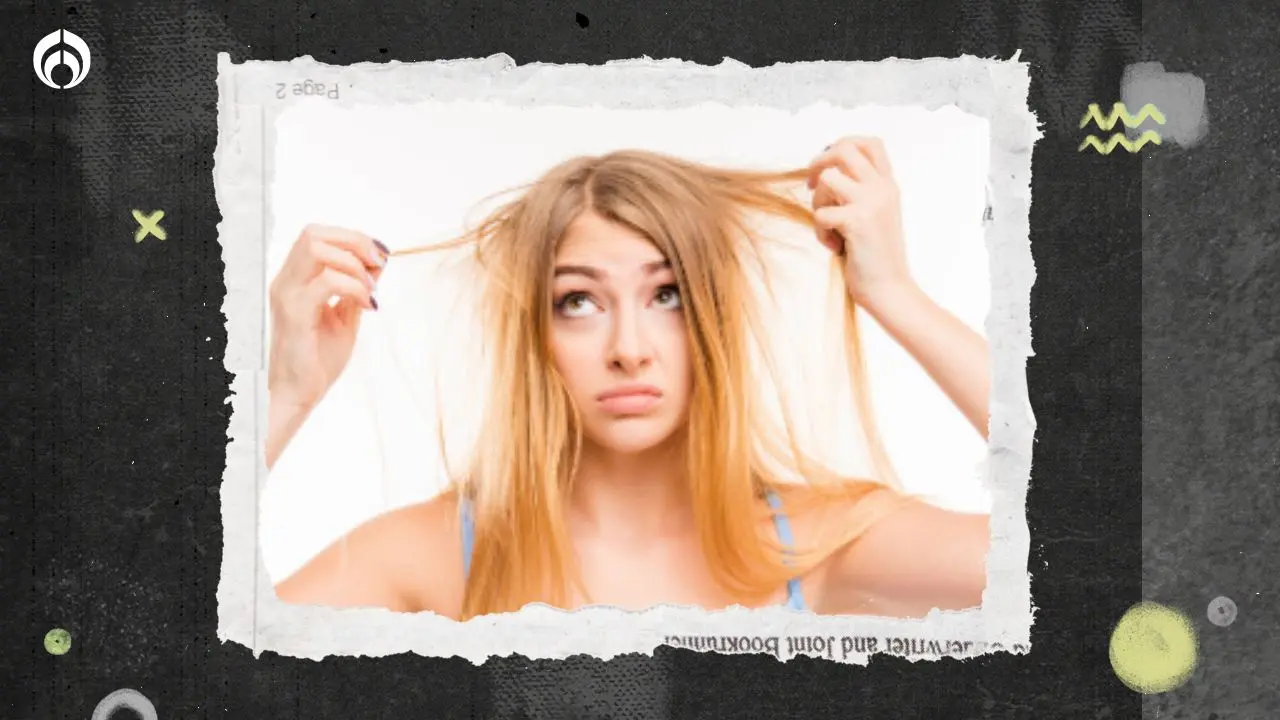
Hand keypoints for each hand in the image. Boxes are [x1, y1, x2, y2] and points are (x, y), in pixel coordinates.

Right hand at [267, 224, 387, 410]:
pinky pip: (326, 281)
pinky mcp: (294, 313)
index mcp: (295, 279)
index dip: (352, 237)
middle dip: (354, 242)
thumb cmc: (317, 359)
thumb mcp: (345, 316)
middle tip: (378, 265)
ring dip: (354, 264)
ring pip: (316, 248)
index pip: (317, 235)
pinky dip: (354, 287)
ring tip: (371, 291)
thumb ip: (358, 287)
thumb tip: (379, 260)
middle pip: (314, 233)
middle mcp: (286, 281)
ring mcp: (287, 295)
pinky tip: (367, 306)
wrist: (298, 394)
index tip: (380, 256)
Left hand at [807, 137, 912, 306]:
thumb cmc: (875, 257)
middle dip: (820, 162)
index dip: (843, 145)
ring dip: (818, 201)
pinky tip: (835, 247)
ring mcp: (871, 203)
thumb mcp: (874, 215)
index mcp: (888, 186)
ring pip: (828, 177)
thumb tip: (825, 172)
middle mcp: (882, 189)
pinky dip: (820, 232)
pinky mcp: (857, 222)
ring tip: (828, 225)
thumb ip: (859, 192)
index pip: (870, 143)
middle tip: (811, 185)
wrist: (890, 289)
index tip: (829, 166)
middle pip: (845, 149)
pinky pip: (820, 213)